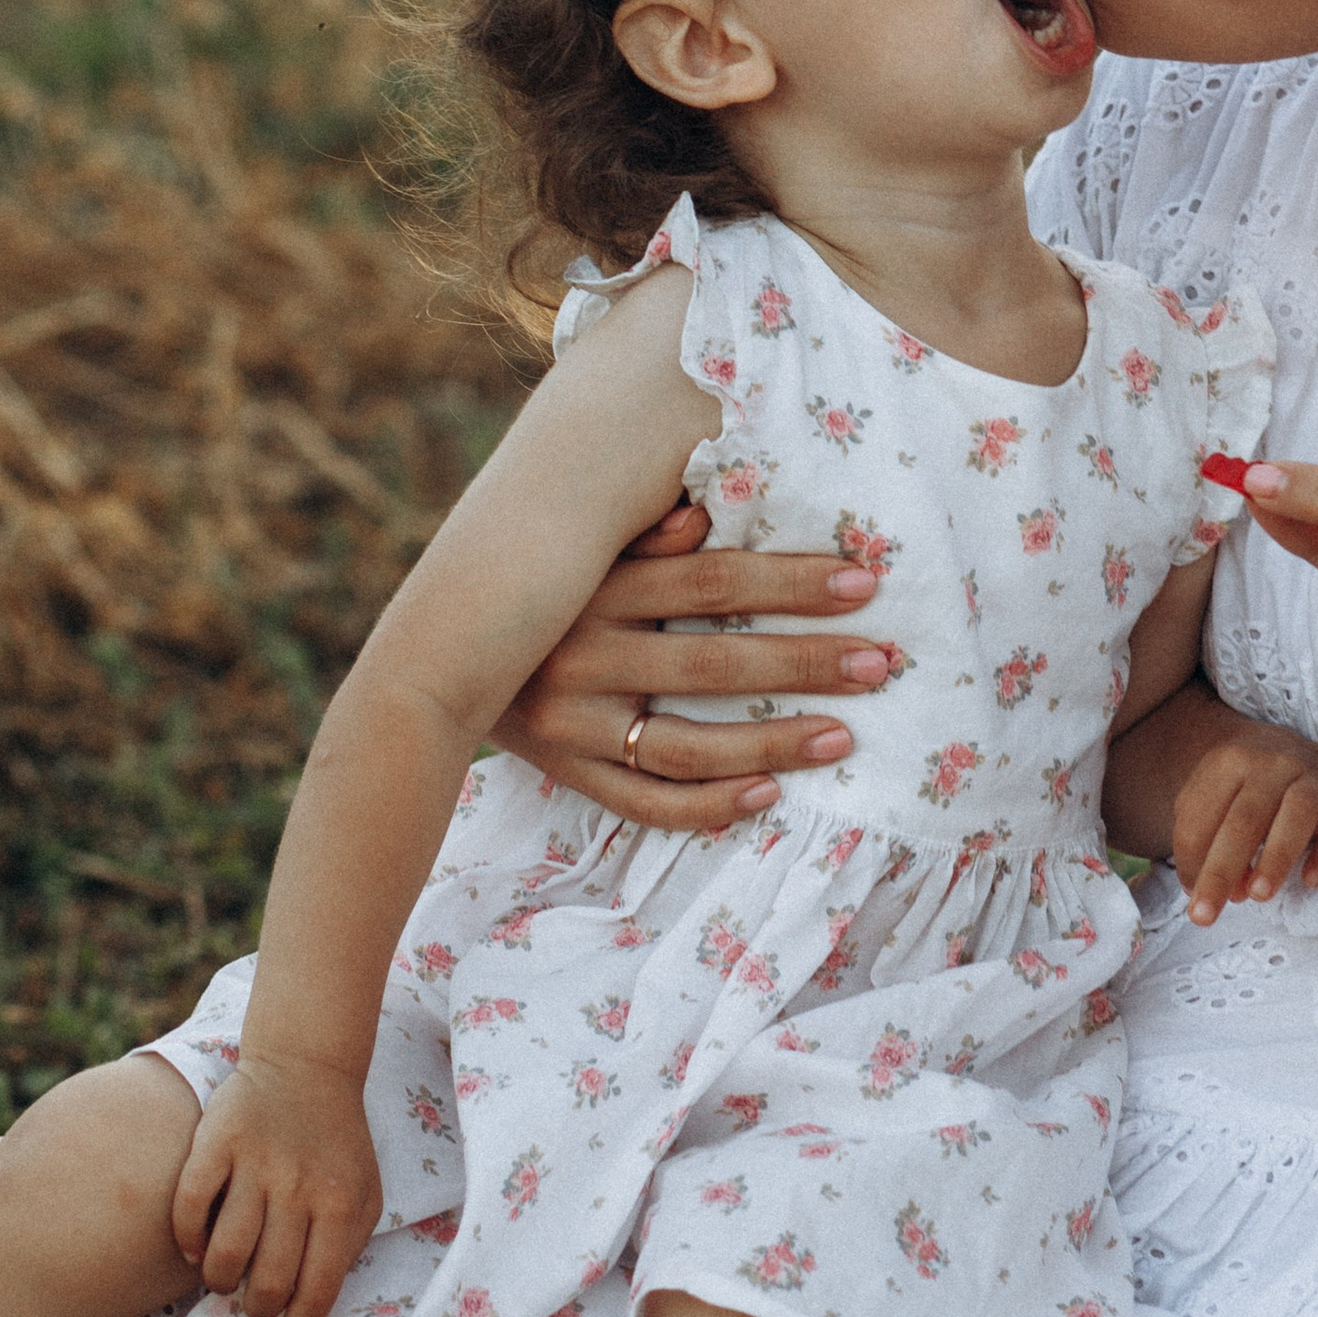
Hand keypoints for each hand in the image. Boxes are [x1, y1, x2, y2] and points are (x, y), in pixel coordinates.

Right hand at [171, 1054, 384, 1316]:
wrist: (306, 1066)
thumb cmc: (336, 1143)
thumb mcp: (364, 1193)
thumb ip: (347, 1246)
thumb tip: (311, 1307)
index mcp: (339, 1204)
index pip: (318, 1290)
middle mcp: (297, 1187)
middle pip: (267, 1281)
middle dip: (256, 1308)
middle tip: (252, 1302)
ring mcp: (254, 1164)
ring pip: (225, 1254)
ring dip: (220, 1280)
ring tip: (225, 1274)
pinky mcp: (215, 1142)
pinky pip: (188, 1209)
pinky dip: (186, 1240)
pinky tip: (194, 1247)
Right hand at [492, 504, 896, 828]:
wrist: (437, 665)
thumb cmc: (546, 592)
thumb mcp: (583, 551)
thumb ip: (644, 533)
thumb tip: (705, 510)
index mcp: (596, 591)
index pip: (710, 583)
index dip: (789, 583)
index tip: (862, 582)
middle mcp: (583, 659)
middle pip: (712, 665)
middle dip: (805, 663)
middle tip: (880, 662)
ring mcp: (574, 728)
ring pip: (687, 746)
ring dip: (773, 743)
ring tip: (846, 735)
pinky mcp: (569, 776)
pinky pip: (645, 804)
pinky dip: (708, 806)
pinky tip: (771, 795)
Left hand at [1173, 721, 1317, 927]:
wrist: (1282, 745)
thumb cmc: (1239, 787)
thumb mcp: (1208, 798)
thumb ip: (1201, 840)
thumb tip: (1213, 888)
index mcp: (1227, 761)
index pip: (1201, 815)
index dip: (1191, 861)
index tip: (1192, 901)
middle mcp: (1269, 762)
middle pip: (1244, 819)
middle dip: (1222, 871)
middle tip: (1205, 916)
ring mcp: (1309, 771)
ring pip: (1297, 812)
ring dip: (1277, 856)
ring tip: (1258, 896)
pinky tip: (1311, 880)